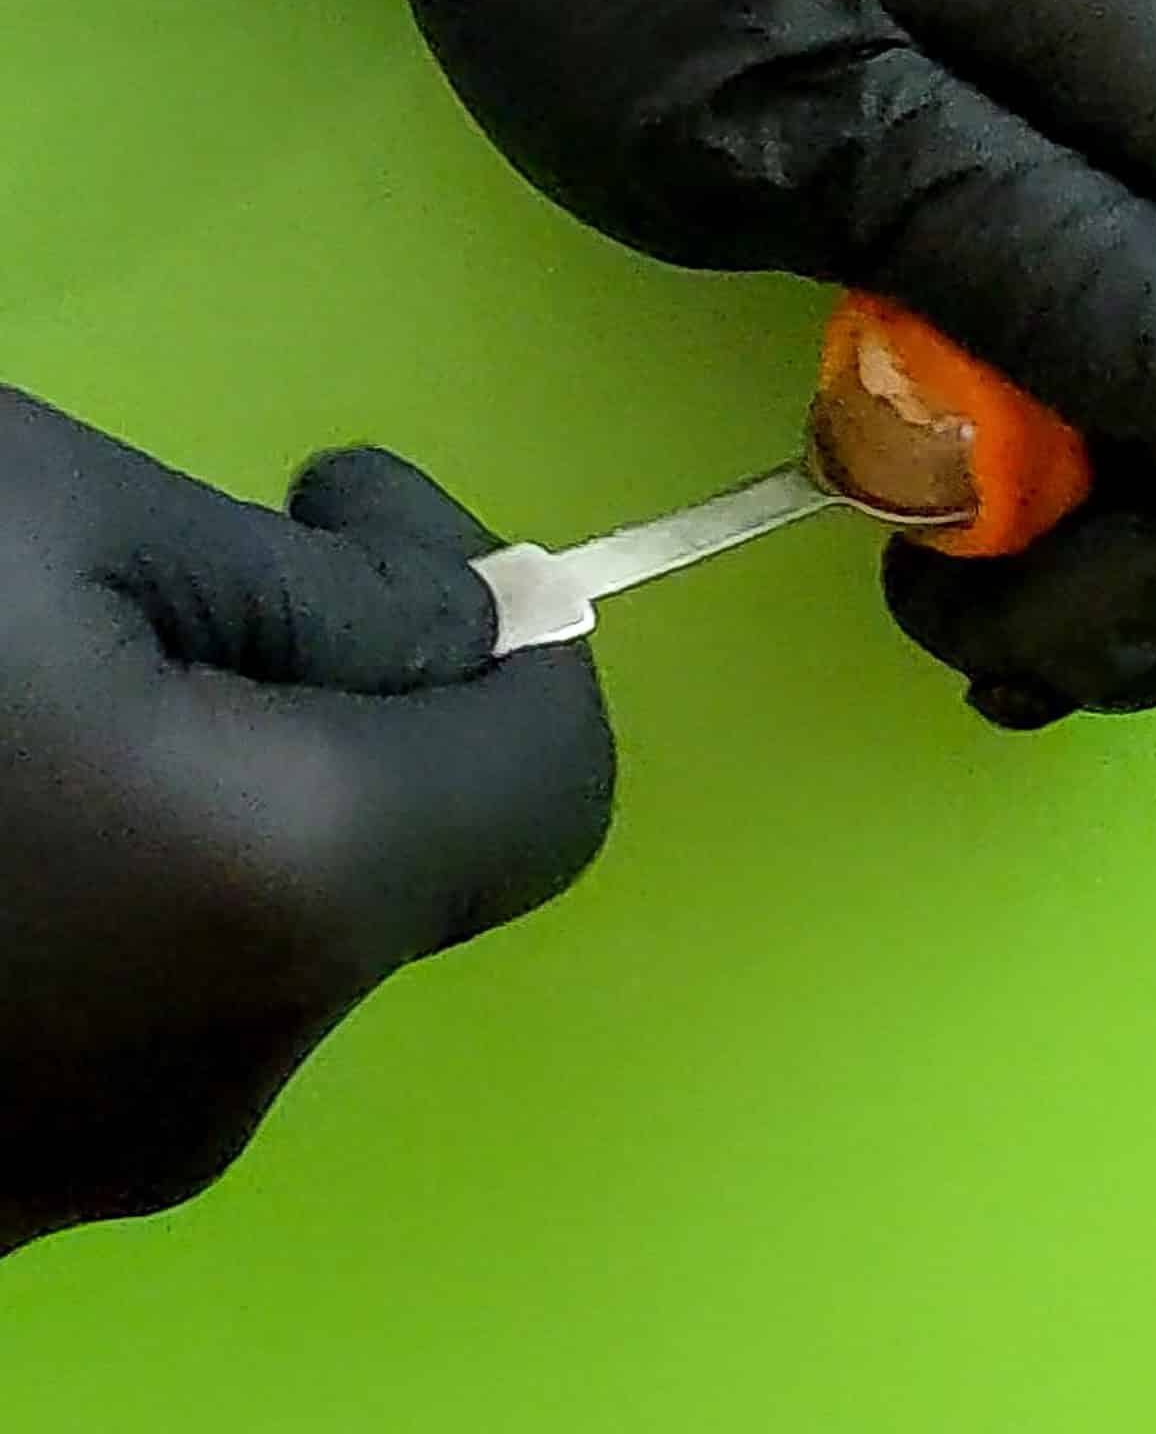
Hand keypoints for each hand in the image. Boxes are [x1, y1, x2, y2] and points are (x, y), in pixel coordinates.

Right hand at [0, 391, 612, 1255]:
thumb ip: (318, 584)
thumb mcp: (53, 521)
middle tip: (207, 572)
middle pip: (419, 846)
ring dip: (248, 776)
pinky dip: (155, 876)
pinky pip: (169, 995)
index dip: (519, 626)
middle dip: (366, 688)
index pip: (559, 776)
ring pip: (284, 918)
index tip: (366, 514)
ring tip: (75, 676)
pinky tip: (19, 790)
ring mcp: (103, 1157)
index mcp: (286, 892)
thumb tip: (459, 624)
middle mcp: (229, 1067)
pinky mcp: (6, 1182)